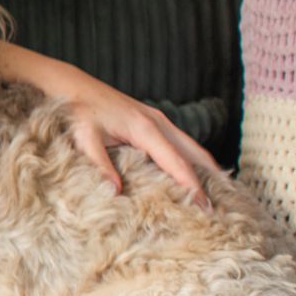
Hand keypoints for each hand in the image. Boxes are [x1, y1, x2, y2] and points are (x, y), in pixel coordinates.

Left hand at [62, 83, 218, 210]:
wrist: (75, 87)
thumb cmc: (78, 111)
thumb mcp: (85, 139)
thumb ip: (100, 164)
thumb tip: (115, 192)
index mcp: (145, 128)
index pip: (177, 163)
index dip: (192, 186)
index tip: (204, 208)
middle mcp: (159, 123)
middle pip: (195, 154)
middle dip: (210, 179)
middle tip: (220, 207)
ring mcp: (159, 120)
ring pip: (191, 147)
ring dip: (205, 169)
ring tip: (215, 196)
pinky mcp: (154, 121)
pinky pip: (181, 143)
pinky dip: (193, 160)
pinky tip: (194, 175)